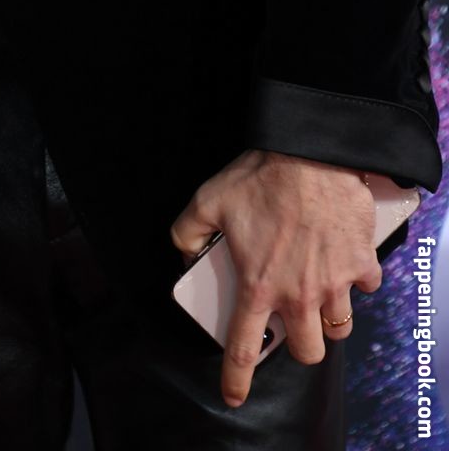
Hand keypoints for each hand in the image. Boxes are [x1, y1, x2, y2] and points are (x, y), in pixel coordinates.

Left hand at [170, 148, 380, 407]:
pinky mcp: (361, 264)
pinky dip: (357, 279)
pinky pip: (366, 287)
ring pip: (339, 328)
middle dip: (302, 345)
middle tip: (294, 320)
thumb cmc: (260, 176)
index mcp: (259, 284)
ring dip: (330, 318)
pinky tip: (344, 260)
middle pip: (309, 352)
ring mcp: (334, 283)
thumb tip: (181, 253)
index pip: (244, 347)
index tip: (233, 396)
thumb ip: (187, 231)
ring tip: (320, 296)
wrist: (311, 152)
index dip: (237, 378)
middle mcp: (298, 294)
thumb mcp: (208, 199)